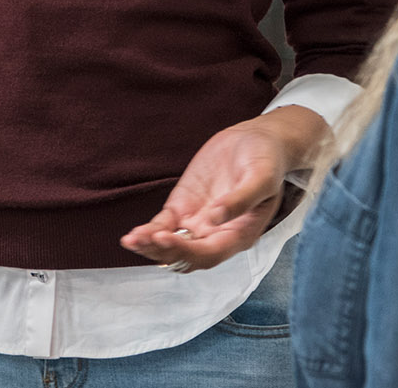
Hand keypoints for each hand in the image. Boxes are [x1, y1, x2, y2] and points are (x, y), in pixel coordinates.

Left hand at [120, 105, 326, 271]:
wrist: (257, 141)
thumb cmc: (266, 162)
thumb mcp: (262, 178)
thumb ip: (241, 200)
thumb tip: (216, 218)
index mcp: (240, 234)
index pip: (210, 253)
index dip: (186, 250)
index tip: (164, 238)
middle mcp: (217, 235)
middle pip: (187, 256)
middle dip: (163, 252)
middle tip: (141, 241)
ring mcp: (198, 222)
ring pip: (172, 245)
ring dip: (151, 247)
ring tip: (130, 241)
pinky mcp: (184, 206)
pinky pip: (164, 225)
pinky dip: (149, 231)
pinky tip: (133, 235)